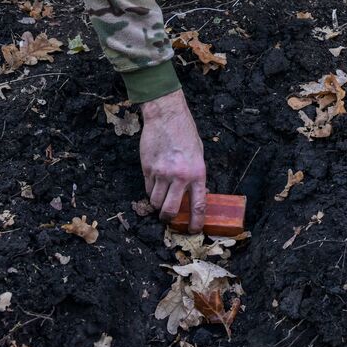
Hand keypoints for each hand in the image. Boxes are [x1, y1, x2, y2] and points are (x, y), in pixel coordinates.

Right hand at [139, 89, 206, 231]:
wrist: (166, 116)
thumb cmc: (185, 133)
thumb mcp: (198, 155)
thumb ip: (195, 175)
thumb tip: (193, 194)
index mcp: (197, 173)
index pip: (198, 205)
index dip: (196, 222)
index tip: (193, 230)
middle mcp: (179, 176)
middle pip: (170, 210)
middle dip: (168, 218)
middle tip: (168, 218)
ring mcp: (161, 173)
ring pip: (155, 202)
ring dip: (157, 205)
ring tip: (160, 200)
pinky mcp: (147, 168)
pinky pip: (147, 188)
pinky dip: (150, 191)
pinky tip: (154, 185)